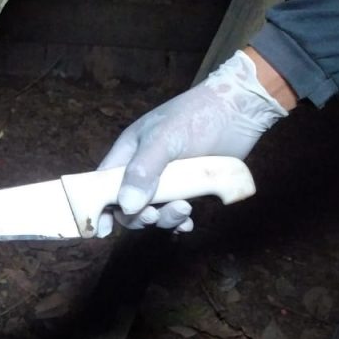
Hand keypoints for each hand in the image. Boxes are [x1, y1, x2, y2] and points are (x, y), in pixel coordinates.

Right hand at [96, 49, 289, 236]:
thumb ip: (142, 172)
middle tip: (155, 215)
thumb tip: (127, 207)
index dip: (100, 206)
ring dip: (165, 218)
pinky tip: (188, 223)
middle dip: (139, 216)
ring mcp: (167, 179)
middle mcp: (143, 169)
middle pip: (128, 205)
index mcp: (128, 154)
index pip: (103, 184)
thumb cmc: (194, 117)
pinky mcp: (189, 187)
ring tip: (185, 210)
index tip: (104, 229)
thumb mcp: (163, 140)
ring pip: (154, 211)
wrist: (239, 109)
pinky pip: (177, 211)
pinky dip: (180, 221)